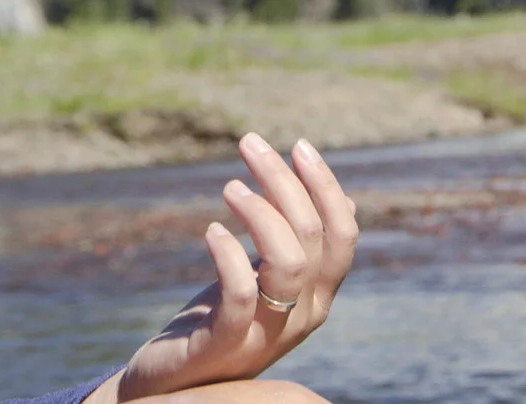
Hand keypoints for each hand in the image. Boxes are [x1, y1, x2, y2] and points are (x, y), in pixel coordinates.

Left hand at [89, 134, 358, 401]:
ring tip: (230, 186)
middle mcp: (305, 314)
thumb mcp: (269, 280)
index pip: (344, 233)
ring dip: (261, 211)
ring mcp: (269, 332)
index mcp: (320, 294)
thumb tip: (349, 203)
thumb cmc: (223, 322)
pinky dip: (229, 256)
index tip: (298, 146)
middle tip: (249, 145)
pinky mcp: (228, 346)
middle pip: (312, 235)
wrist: (176, 384)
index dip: (326, 186)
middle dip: (283, 180)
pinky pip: (241, 297)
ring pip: (288, 261)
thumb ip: (303, 246)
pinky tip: (212, 230)